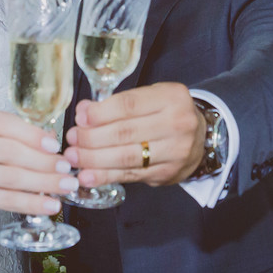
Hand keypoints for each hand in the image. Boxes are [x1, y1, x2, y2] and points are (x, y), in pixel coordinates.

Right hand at [0, 110, 77, 215]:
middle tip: (66, 168)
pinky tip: (50, 205)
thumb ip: (19, 133)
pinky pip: (6, 200)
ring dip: (43, 183)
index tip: (55, 146)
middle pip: (9, 152)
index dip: (31, 135)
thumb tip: (53, 143)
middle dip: (42, 161)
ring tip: (65, 186)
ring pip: (10, 178)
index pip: (3, 124)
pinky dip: (32, 203)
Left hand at [64, 82, 203, 186]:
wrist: (200, 137)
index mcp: (172, 97)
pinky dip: (106, 176)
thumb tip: (84, 111)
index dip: (100, 113)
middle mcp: (177, 124)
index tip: (80, 118)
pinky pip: (130, 175)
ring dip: (94, 159)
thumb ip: (118, 103)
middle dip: (92, 137)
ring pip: (126, 157)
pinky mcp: (167, 174)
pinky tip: (88, 175)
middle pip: (125, 132)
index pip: (129, 105)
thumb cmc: (168, 112)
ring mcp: (175, 152)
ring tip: (74, 157)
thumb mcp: (150, 97)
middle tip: (72, 139)